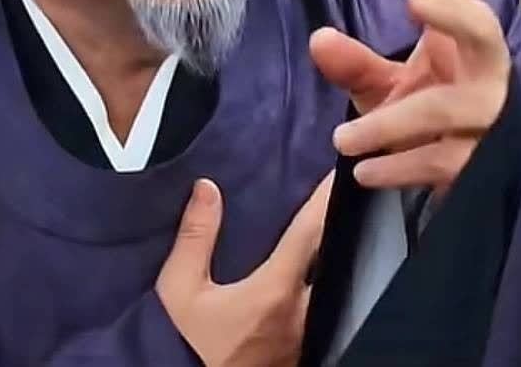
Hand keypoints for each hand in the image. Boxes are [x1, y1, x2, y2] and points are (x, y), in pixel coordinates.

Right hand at [157, 174, 332, 366]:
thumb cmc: (193, 347)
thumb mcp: (181, 292)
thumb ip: (194, 238)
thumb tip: (207, 188)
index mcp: (276, 289)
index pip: (310, 232)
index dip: (324, 198)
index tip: (338, 173)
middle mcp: (304, 309)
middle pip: (334, 254)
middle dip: (338, 225)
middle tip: (339, 196)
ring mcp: (311, 330)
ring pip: (336, 281)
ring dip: (334, 255)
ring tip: (332, 229)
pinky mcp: (310, 345)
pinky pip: (329, 304)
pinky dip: (328, 282)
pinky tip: (319, 271)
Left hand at [310, 0, 511, 196]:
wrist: (464, 176)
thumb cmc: (423, 112)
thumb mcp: (387, 85)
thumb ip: (353, 63)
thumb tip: (318, 39)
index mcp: (461, 42)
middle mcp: (484, 71)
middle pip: (482, 30)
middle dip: (453, 12)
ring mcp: (487, 117)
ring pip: (443, 108)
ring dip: (389, 123)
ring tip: (341, 139)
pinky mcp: (481, 162)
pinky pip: (437, 160)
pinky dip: (397, 167)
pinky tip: (363, 172)